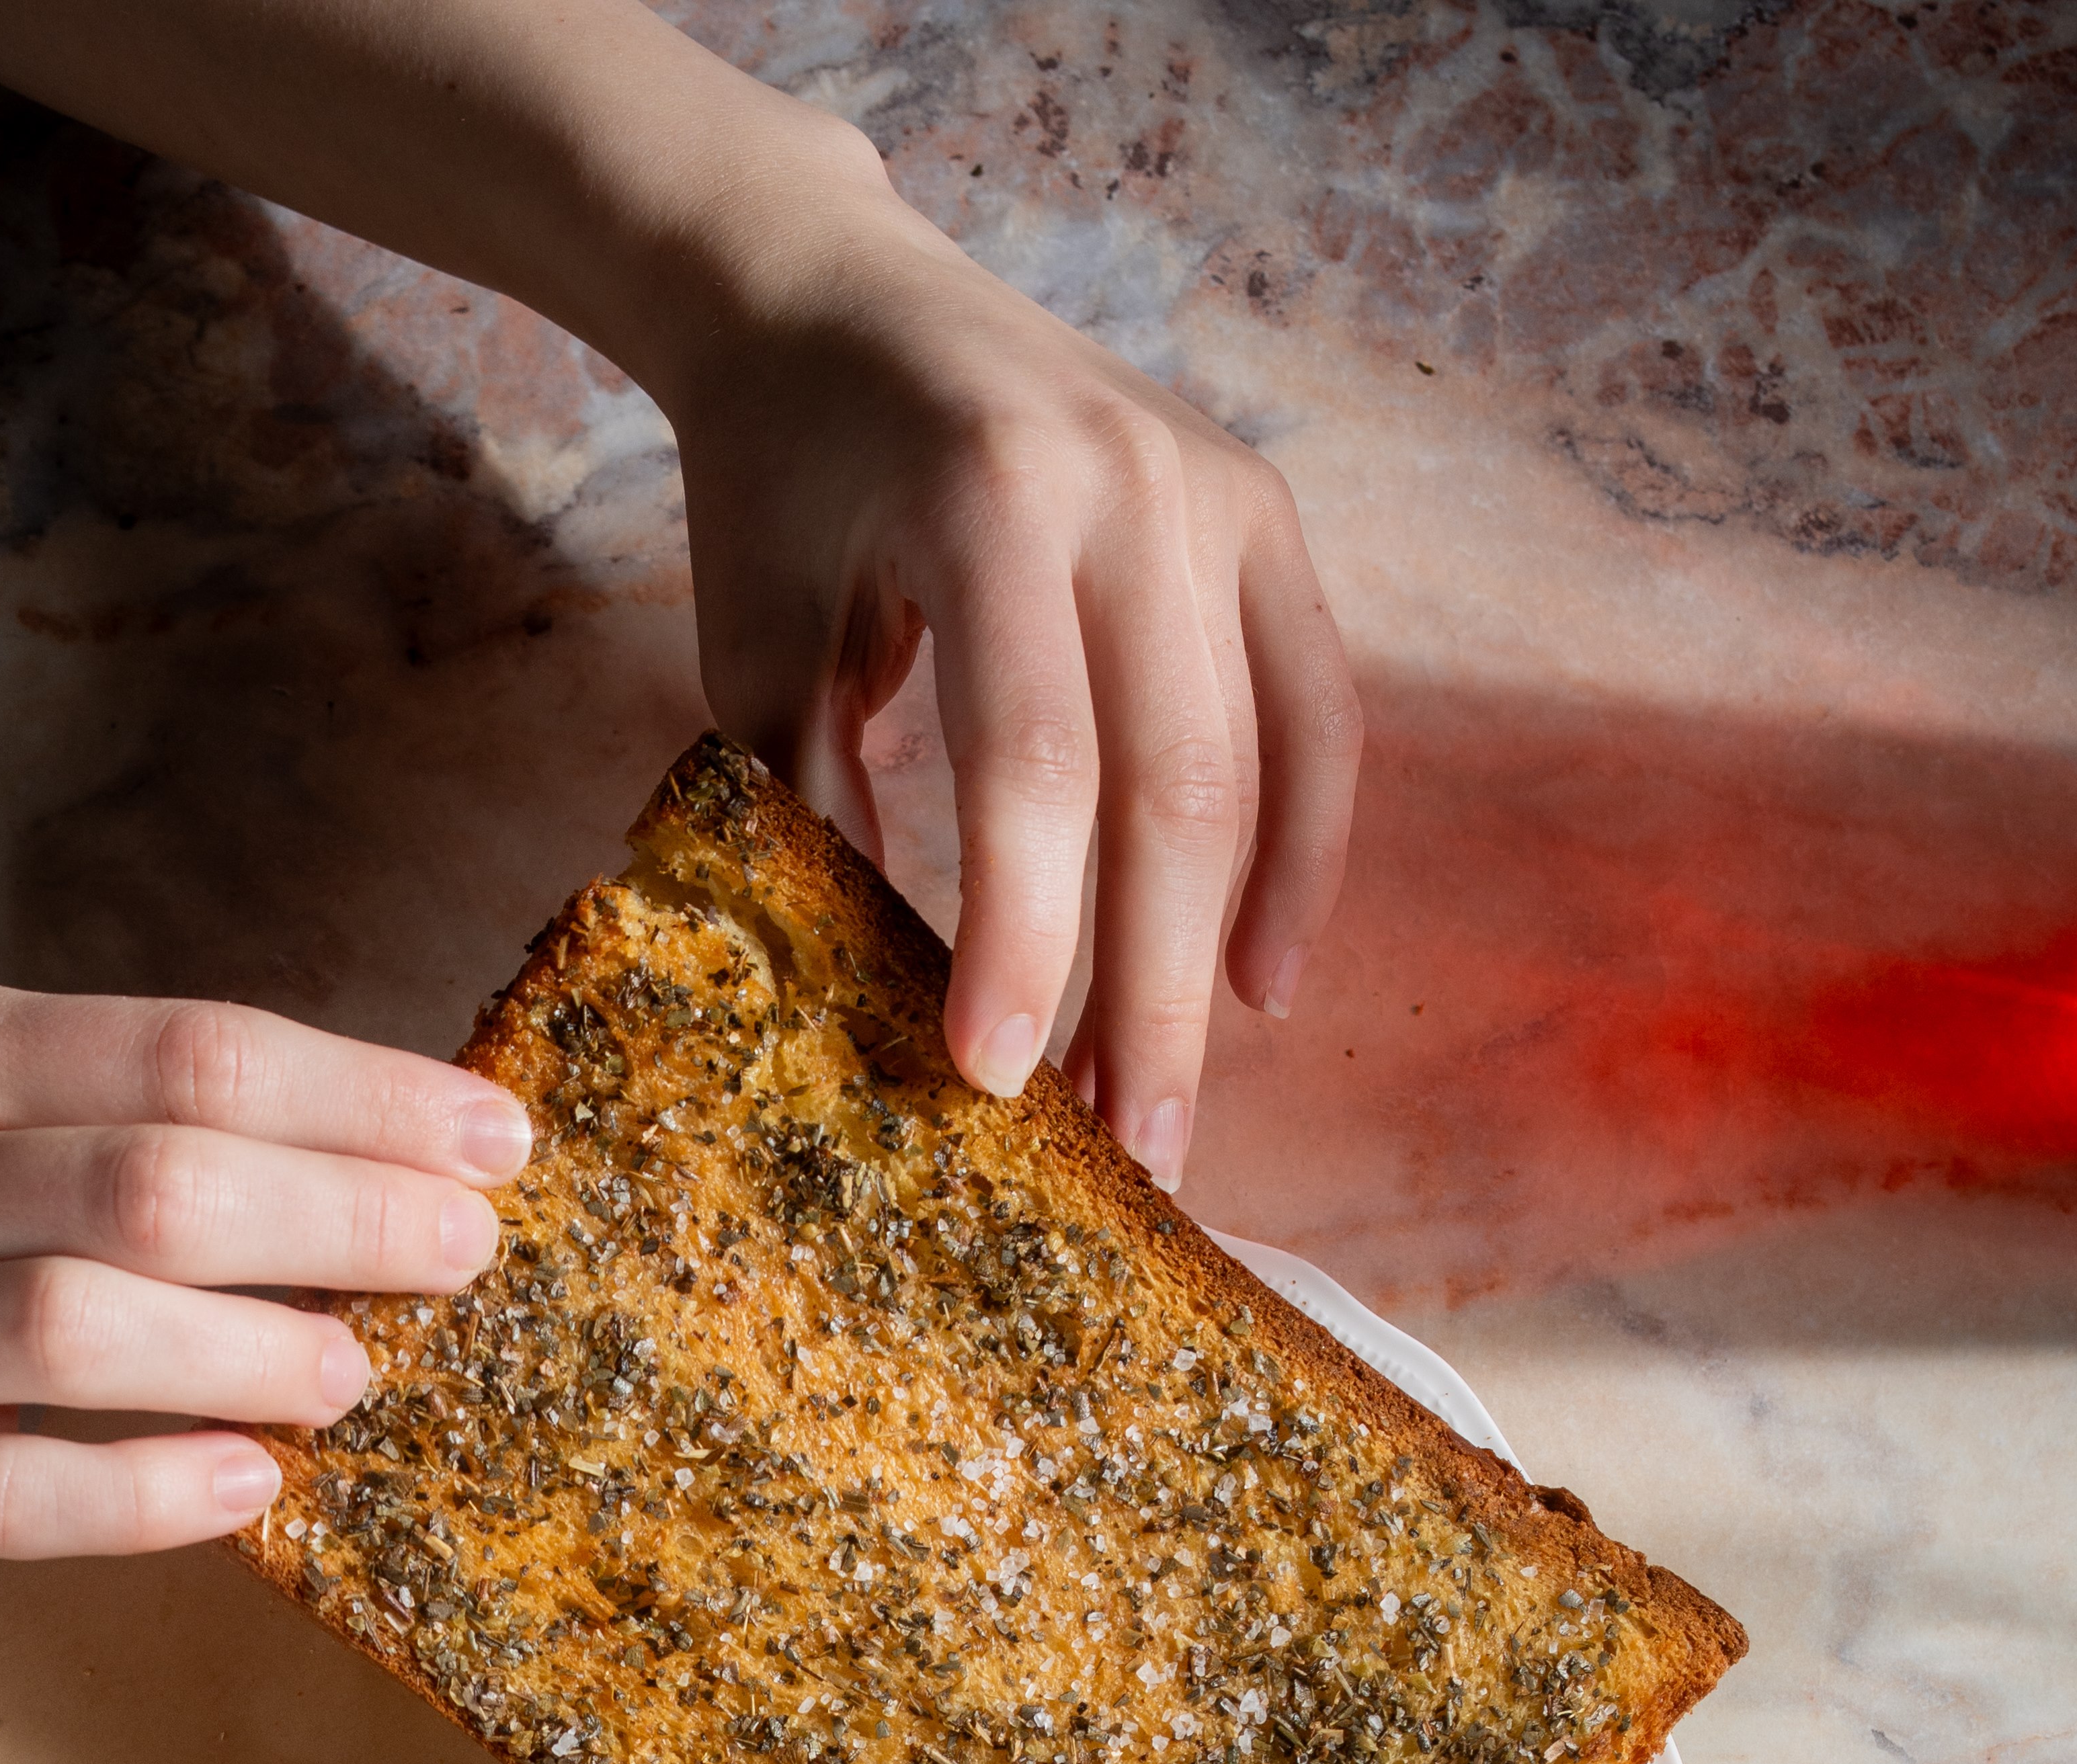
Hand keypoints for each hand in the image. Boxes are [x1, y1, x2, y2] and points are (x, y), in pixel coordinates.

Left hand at [0, 7, 1354, 1187]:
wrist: (835, 295)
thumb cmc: (780, 480)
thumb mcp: (760, 638)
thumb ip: (821, 807)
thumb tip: (887, 1011)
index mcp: (994, 496)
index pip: (1027, 759)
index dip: (1021, 935)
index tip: (992, 1082)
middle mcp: (1136, 484)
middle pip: (1167, 784)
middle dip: (1146, 992)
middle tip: (1130, 1156)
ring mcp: (1219, 492)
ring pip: (1254, 768)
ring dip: (1218, 956)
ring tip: (1176, 1107)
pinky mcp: (1264, 515)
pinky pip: (1316, 711)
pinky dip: (1296, 854)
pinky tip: (1260, 983)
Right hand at [0, 989, 529, 1577]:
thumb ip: (135, 1117)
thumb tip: (386, 1161)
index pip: (189, 1056)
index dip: (362, 1100)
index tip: (495, 1139)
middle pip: (150, 1186)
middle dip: (335, 1219)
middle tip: (461, 1252)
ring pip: (78, 1330)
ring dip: (247, 1352)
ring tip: (353, 1370)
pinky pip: (16, 1491)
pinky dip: (149, 1491)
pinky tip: (249, 1484)